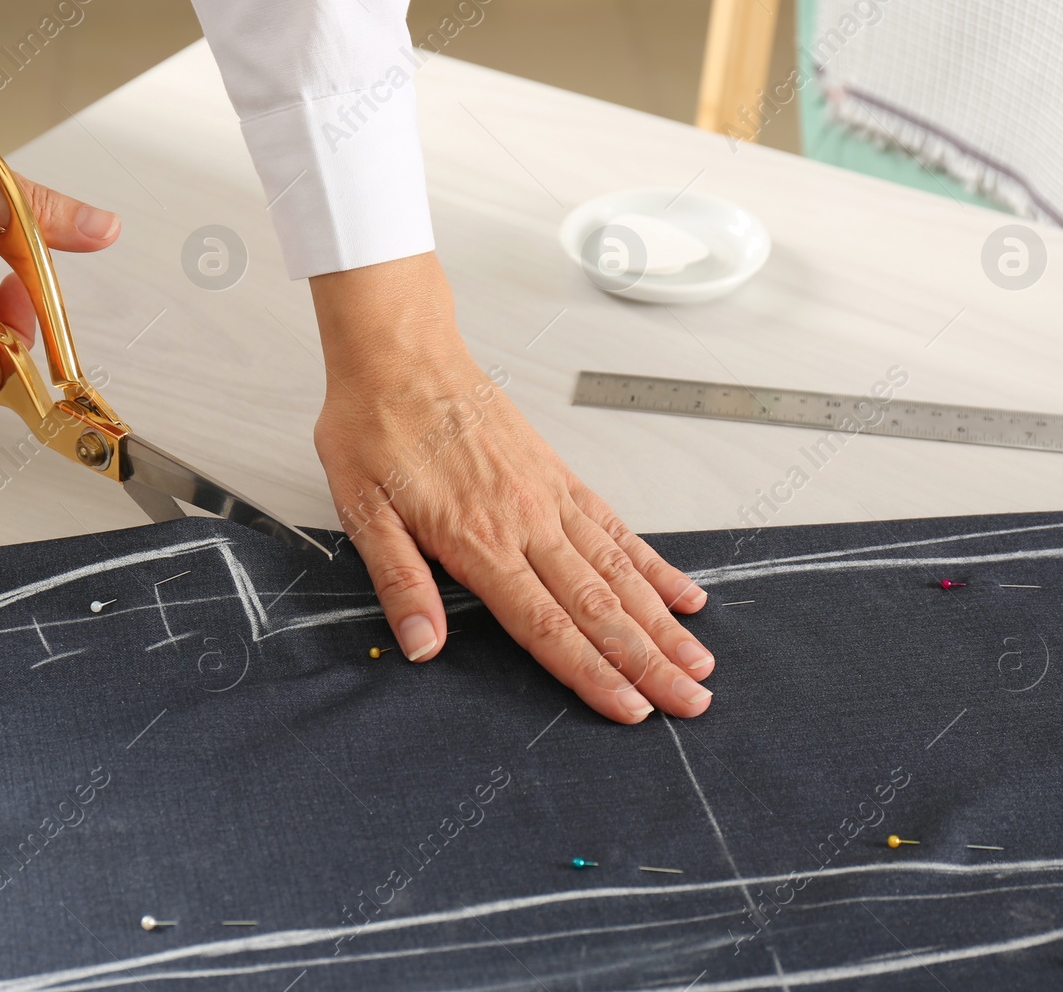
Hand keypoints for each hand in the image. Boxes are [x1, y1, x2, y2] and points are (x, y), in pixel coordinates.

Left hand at [310, 253, 712, 723]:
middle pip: (598, 606)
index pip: (545, 624)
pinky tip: (680, 592)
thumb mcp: (362, 510)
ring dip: (662, 621)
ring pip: (618, 571)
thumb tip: (420, 646)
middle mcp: (525, 521)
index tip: (631, 709)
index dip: (591, 673)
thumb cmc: (375, 428)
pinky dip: (652, 563)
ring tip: (700, 660)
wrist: (400, 354)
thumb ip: (399, 580)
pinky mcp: (557, 474)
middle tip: (692, 701)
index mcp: (477, 540)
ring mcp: (549, 496)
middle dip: (648, 661)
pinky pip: (614, 526)